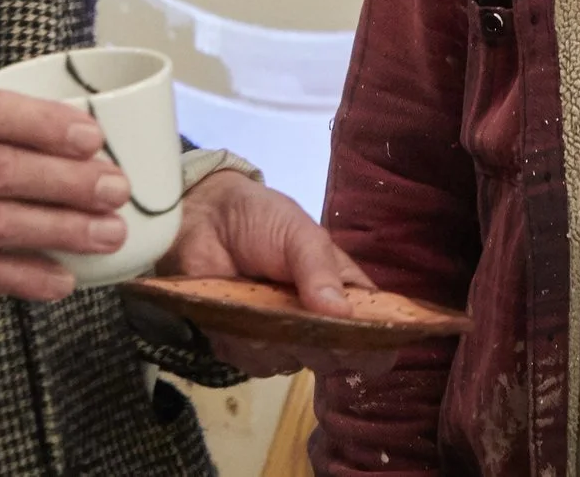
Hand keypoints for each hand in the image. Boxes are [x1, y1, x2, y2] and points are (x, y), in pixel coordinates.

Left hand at [155, 170, 394, 378]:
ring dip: (274, 340)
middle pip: (332, 359)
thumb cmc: (263, 220)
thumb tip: (342, 314)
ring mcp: (278, 337)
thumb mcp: (300, 235)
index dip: (375, 345)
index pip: (373, 332)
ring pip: (287, 363)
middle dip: (318, 344)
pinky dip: (240, 341)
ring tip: (259, 304)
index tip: (362, 344)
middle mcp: (316, 323)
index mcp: (344, 294)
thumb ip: (320, 271)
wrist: (204, 217)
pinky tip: (235, 312)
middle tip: (302, 316)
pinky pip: (247, 362)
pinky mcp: (239, 345)